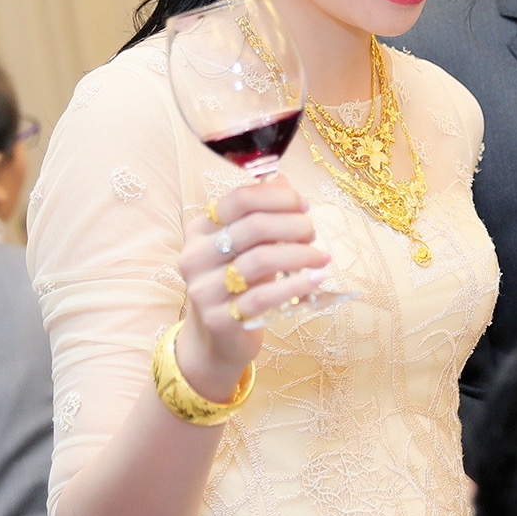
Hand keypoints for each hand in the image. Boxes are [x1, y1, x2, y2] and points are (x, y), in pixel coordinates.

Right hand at [176, 177, 329, 396]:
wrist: (217, 336)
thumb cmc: (239, 282)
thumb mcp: (246, 245)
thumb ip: (261, 212)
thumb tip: (282, 179)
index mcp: (200, 229)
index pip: (240, 199)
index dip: (278, 197)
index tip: (303, 206)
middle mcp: (195, 256)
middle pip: (254, 227)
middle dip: (294, 225)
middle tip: (313, 233)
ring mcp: (204, 289)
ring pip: (261, 260)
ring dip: (300, 254)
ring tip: (320, 257)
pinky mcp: (220, 319)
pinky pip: (264, 296)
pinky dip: (296, 285)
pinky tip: (315, 279)